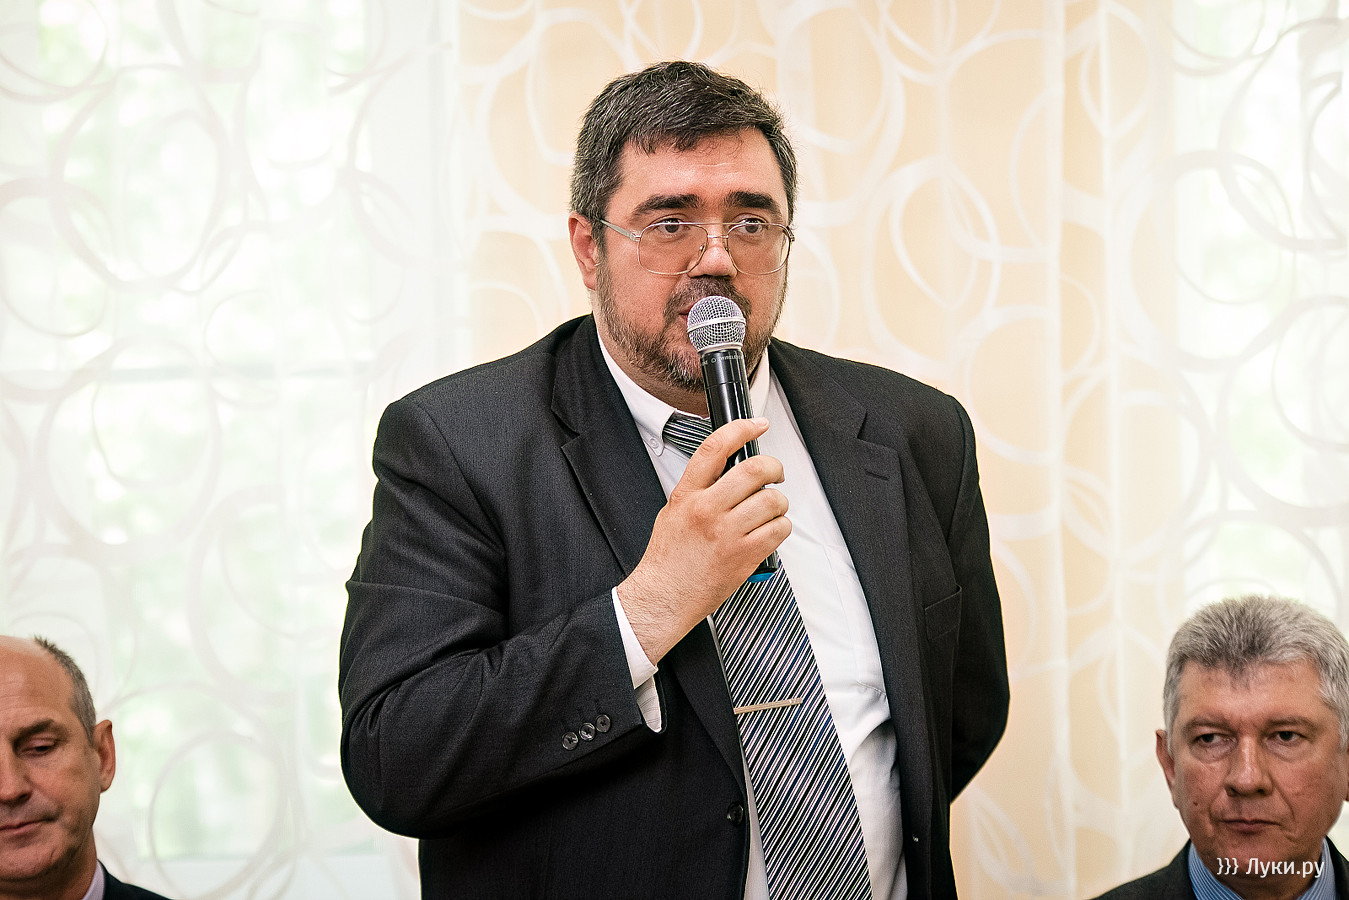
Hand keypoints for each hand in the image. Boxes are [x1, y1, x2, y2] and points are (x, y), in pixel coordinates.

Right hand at [617, 416, 789, 662]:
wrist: (664, 596)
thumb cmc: (668, 559)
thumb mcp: (672, 511)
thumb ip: (698, 489)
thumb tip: (726, 470)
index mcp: (687, 495)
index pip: (715, 448)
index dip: (740, 428)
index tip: (756, 424)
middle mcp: (708, 510)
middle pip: (753, 470)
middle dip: (774, 467)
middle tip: (775, 473)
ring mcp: (727, 533)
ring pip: (771, 500)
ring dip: (778, 502)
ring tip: (770, 509)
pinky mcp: (744, 556)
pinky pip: (778, 530)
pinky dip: (781, 527)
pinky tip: (770, 530)